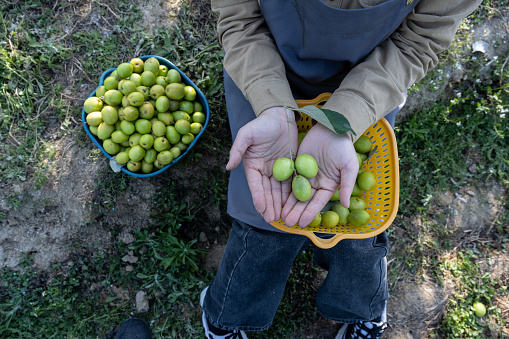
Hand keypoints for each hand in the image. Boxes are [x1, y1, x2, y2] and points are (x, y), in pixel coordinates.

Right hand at [226, 107, 298, 222]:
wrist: (280, 115)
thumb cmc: (261, 124)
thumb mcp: (246, 134)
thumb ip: (237, 149)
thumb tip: (228, 167)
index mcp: (253, 166)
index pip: (255, 184)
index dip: (258, 197)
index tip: (261, 209)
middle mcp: (264, 171)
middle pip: (268, 191)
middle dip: (270, 205)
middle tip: (273, 219)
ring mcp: (278, 171)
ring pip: (279, 191)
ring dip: (280, 204)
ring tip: (283, 217)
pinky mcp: (291, 168)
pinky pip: (292, 183)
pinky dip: (292, 195)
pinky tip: (295, 205)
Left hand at [281, 123, 358, 226]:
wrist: (331, 128)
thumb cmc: (343, 147)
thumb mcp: (349, 166)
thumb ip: (348, 185)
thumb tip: (347, 205)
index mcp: (329, 186)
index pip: (317, 203)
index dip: (310, 213)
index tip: (302, 223)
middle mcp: (316, 183)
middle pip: (304, 201)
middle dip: (296, 212)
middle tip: (287, 223)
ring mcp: (305, 175)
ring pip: (295, 193)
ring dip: (288, 204)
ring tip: (280, 215)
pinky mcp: (296, 166)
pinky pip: (288, 179)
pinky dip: (283, 189)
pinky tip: (275, 198)